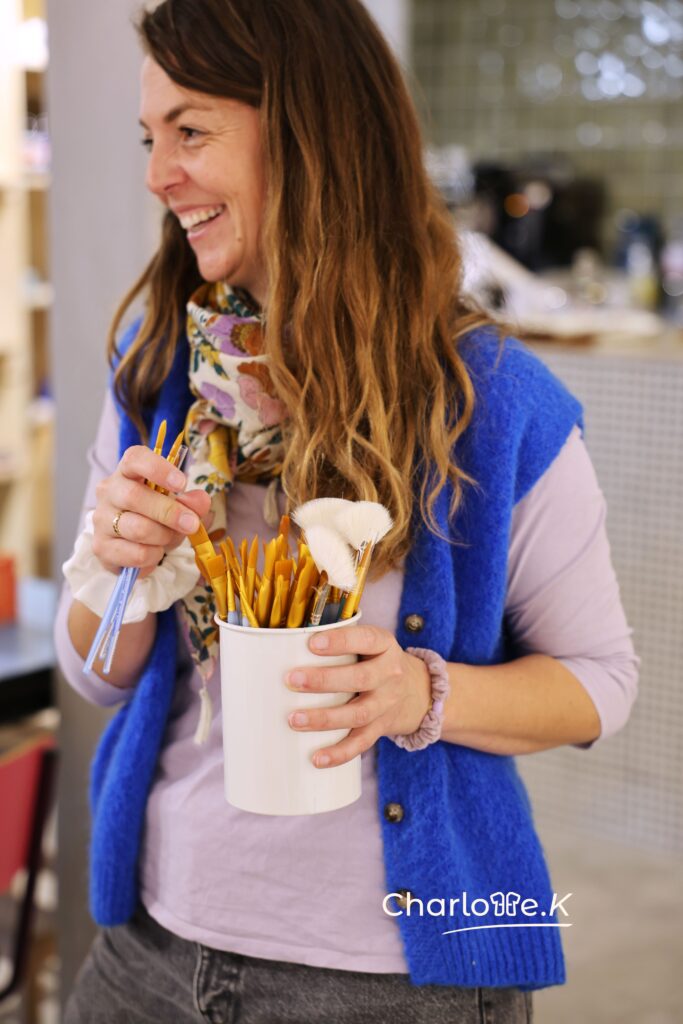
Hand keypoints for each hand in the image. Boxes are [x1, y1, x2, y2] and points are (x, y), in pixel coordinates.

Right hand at [91, 445, 210, 575]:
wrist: (135, 546)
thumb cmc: (156, 517)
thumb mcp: (179, 506)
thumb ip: (192, 502)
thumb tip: (201, 500)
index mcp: (128, 472)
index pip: (134, 458)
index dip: (158, 469)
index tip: (182, 484)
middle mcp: (109, 491)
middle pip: (134, 496)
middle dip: (169, 512)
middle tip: (191, 523)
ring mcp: (101, 520)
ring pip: (137, 528)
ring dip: (164, 536)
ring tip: (169, 538)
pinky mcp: (102, 548)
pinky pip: (136, 554)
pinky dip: (154, 556)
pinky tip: (155, 552)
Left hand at [285, 624, 431, 767]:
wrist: (416, 690)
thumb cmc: (375, 660)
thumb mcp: (369, 643)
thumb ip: (340, 641)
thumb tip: (285, 640)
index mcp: (384, 645)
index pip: (366, 640)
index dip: (340, 641)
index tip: (311, 643)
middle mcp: (389, 674)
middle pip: (360, 679)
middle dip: (324, 680)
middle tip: (292, 680)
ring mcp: (386, 703)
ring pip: (358, 714)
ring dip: (325, 718)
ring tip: (294, 719)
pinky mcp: (381, 727)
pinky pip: (361, 743)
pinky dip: (339, 753)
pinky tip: (316, 758)